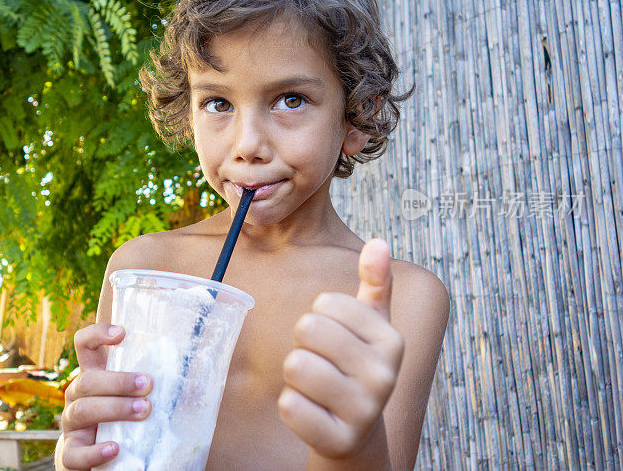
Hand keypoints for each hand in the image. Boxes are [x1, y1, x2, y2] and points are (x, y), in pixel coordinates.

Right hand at [57, 323, 152, 469]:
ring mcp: (71, 425)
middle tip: (148, 384)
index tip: (122, 333)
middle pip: (86, 380)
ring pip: (82, 410)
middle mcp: (78, 396)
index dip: (97, 334)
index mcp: (94, 376)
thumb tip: (200, 372)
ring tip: (143, 411)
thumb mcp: (139, 398)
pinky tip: (115, 448)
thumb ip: (159, 385)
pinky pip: (75, 453)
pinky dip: (95, 451)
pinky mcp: (70, 454)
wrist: (106, 462)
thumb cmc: (128, 422)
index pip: (85, 345)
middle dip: (118, 381)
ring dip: (114, 408)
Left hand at [278, 238, 403, 459]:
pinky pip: (290, 406)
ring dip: (295, 376)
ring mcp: (364, 411)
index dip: (319, 317)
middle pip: (307, 330)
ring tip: (317, 388)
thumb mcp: (371, 325)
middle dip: (303, 344)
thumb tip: (380, 242)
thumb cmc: (356, 367)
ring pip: (295, 366)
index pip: (325, 303)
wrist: (357, 434)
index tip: (335, 339)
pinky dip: (292, 407)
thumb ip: (375, 283)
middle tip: (321, 362)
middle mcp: (385, 376)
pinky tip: (313, 413)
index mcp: (392, 340)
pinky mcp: (338, 440)